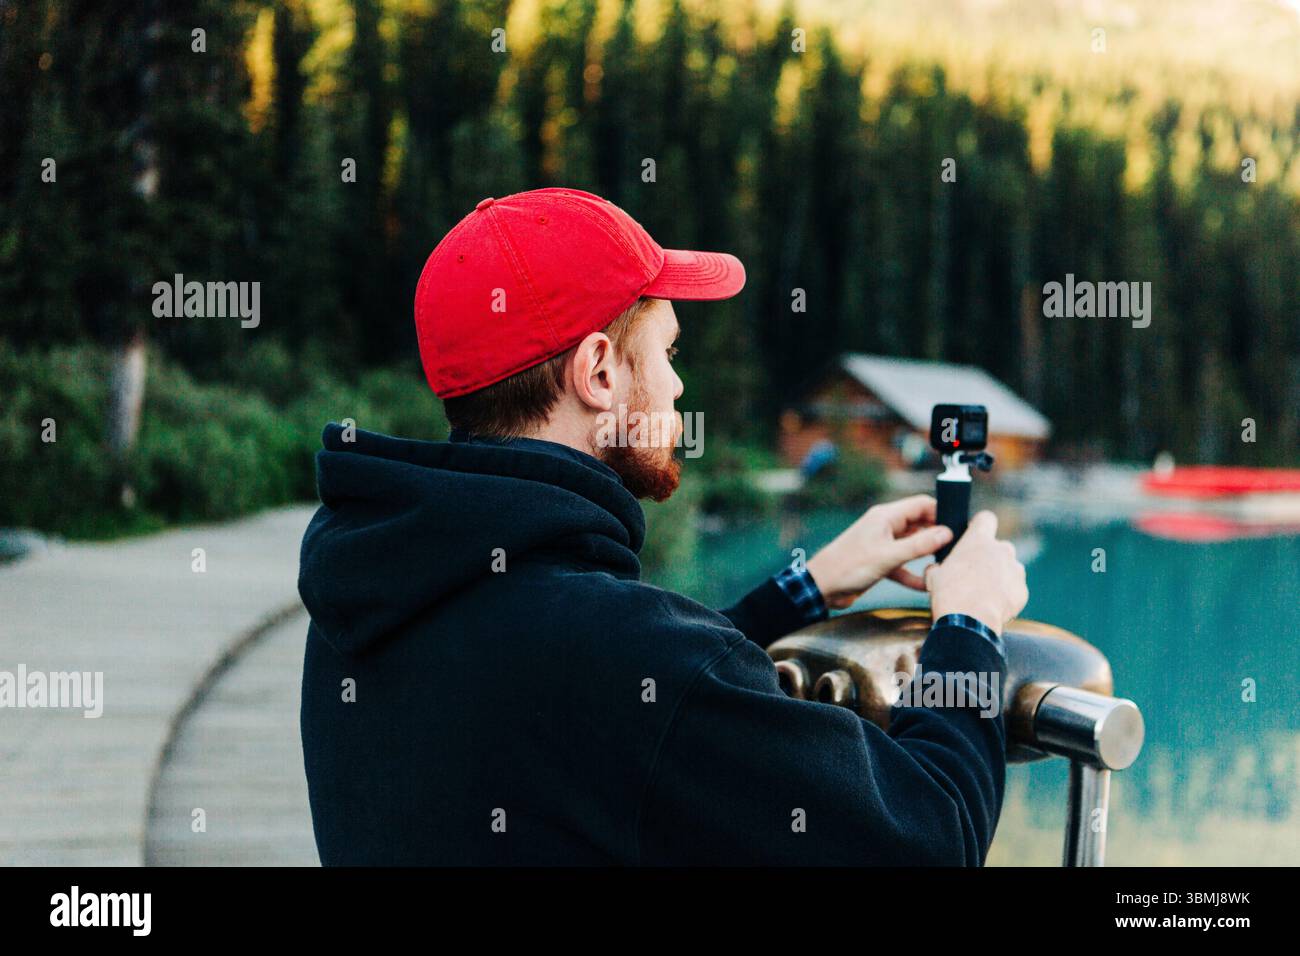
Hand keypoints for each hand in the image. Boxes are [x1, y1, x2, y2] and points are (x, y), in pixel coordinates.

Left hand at [804, 495, 953, 609]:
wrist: (822, 587)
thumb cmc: (848, 567)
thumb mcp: (888, 556)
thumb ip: (919, 545)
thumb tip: (946, 533)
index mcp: (886, 517)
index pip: (921, 504)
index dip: (941, 512)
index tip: (958, 525)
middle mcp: (885, 527)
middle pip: (919, 524)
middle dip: (937, 534)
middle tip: (957, 547)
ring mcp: (882, 544)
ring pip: (912, 545)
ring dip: (926, 555)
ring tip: (946, 564)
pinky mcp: (879, 562)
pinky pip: (902, 565)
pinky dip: (913, 574)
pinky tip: (925, 585)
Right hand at [924, 510, 1027, 634]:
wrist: (969, 621)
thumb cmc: (949, 594)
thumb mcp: (934, 575)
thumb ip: (939, 565)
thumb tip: (936, 568)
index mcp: (978, 540)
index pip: (986, 518)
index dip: (980, 526)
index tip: (974, 535)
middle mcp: (1001, 550)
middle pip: (998, 546)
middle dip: (989, 557)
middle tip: (974, 573)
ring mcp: (1015, 570)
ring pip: (1009, 567)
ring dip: (999, 576)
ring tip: (983, 593)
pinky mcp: (1022, 590)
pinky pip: (1014, 588)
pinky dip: (1006, 594)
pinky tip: (991, 605)